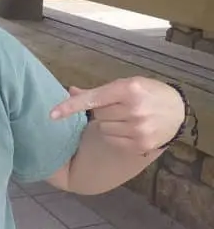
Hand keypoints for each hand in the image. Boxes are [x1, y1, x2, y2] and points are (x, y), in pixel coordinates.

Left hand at [50, 78, 185, 154]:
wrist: (177, 110)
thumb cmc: (147, 93)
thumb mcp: (126, 84)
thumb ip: (97, 91)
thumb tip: (70, 91)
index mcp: (128, 90)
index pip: (93, 99)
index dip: (70, 107)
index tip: (52, 115)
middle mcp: (134, 110)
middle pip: (97, 114)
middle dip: (102, 110)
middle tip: (118, 106)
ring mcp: (138, 129)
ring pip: (103, 128)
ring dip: (109, 123)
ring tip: (126, 117)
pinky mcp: (140, 144)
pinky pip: (112, 139)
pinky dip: (116, 134)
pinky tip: (130, 128)